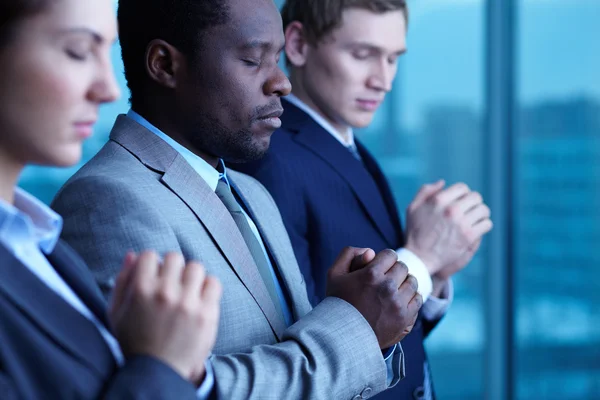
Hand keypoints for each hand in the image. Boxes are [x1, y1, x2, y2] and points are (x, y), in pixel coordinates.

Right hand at [109, 251, 221, 385]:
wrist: (157, 373)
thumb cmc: (134, 342)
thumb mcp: (116, 313)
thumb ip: (122, 281)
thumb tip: (132, 254)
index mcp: (141, 290)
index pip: (149, 255)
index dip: (150, 265)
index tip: (153, 277)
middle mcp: (165, 293)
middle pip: (174, 258)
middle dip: (171, 269)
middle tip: (170, 285)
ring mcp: (188, 303)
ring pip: (196, 267)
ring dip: (190, 277)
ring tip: (185, 292)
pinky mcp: (207, 313)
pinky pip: (213, 283)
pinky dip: (207, 288)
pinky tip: (199, 299)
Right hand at [326, 247, 422, 348]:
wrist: (343, 337)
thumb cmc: (338, 303)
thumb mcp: (334, 274)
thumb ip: (349, 254)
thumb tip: (371, 251)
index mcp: (371, 274)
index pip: (390, 255)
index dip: (384, 259)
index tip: (378, 267)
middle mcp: (387, 287)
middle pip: (402, 267)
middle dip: (393, 270)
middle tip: (384, 279)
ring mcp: (398, 304)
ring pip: (412, 282)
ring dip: (403, 283)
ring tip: (392, 290)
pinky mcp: (405, 318)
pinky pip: (417, 299)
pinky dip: (410, 298)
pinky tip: (398, 301)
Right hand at [404, 181, 492, 276]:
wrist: (419, 258)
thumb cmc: (415, 232)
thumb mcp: (413, 208)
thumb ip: (425, 191)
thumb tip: (443, 182)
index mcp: (438, 200)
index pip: (462, 188)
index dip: (463, 194)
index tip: (461, 202)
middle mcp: (451, 209)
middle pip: (476, 197)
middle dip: (474, 203)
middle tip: (470, 211)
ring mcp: (461, 223)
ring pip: (484, 210)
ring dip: (481, 214)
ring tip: (475, 219)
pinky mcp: (468, 237)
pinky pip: (486, 224)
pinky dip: (484, 226)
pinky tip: (477, 229)